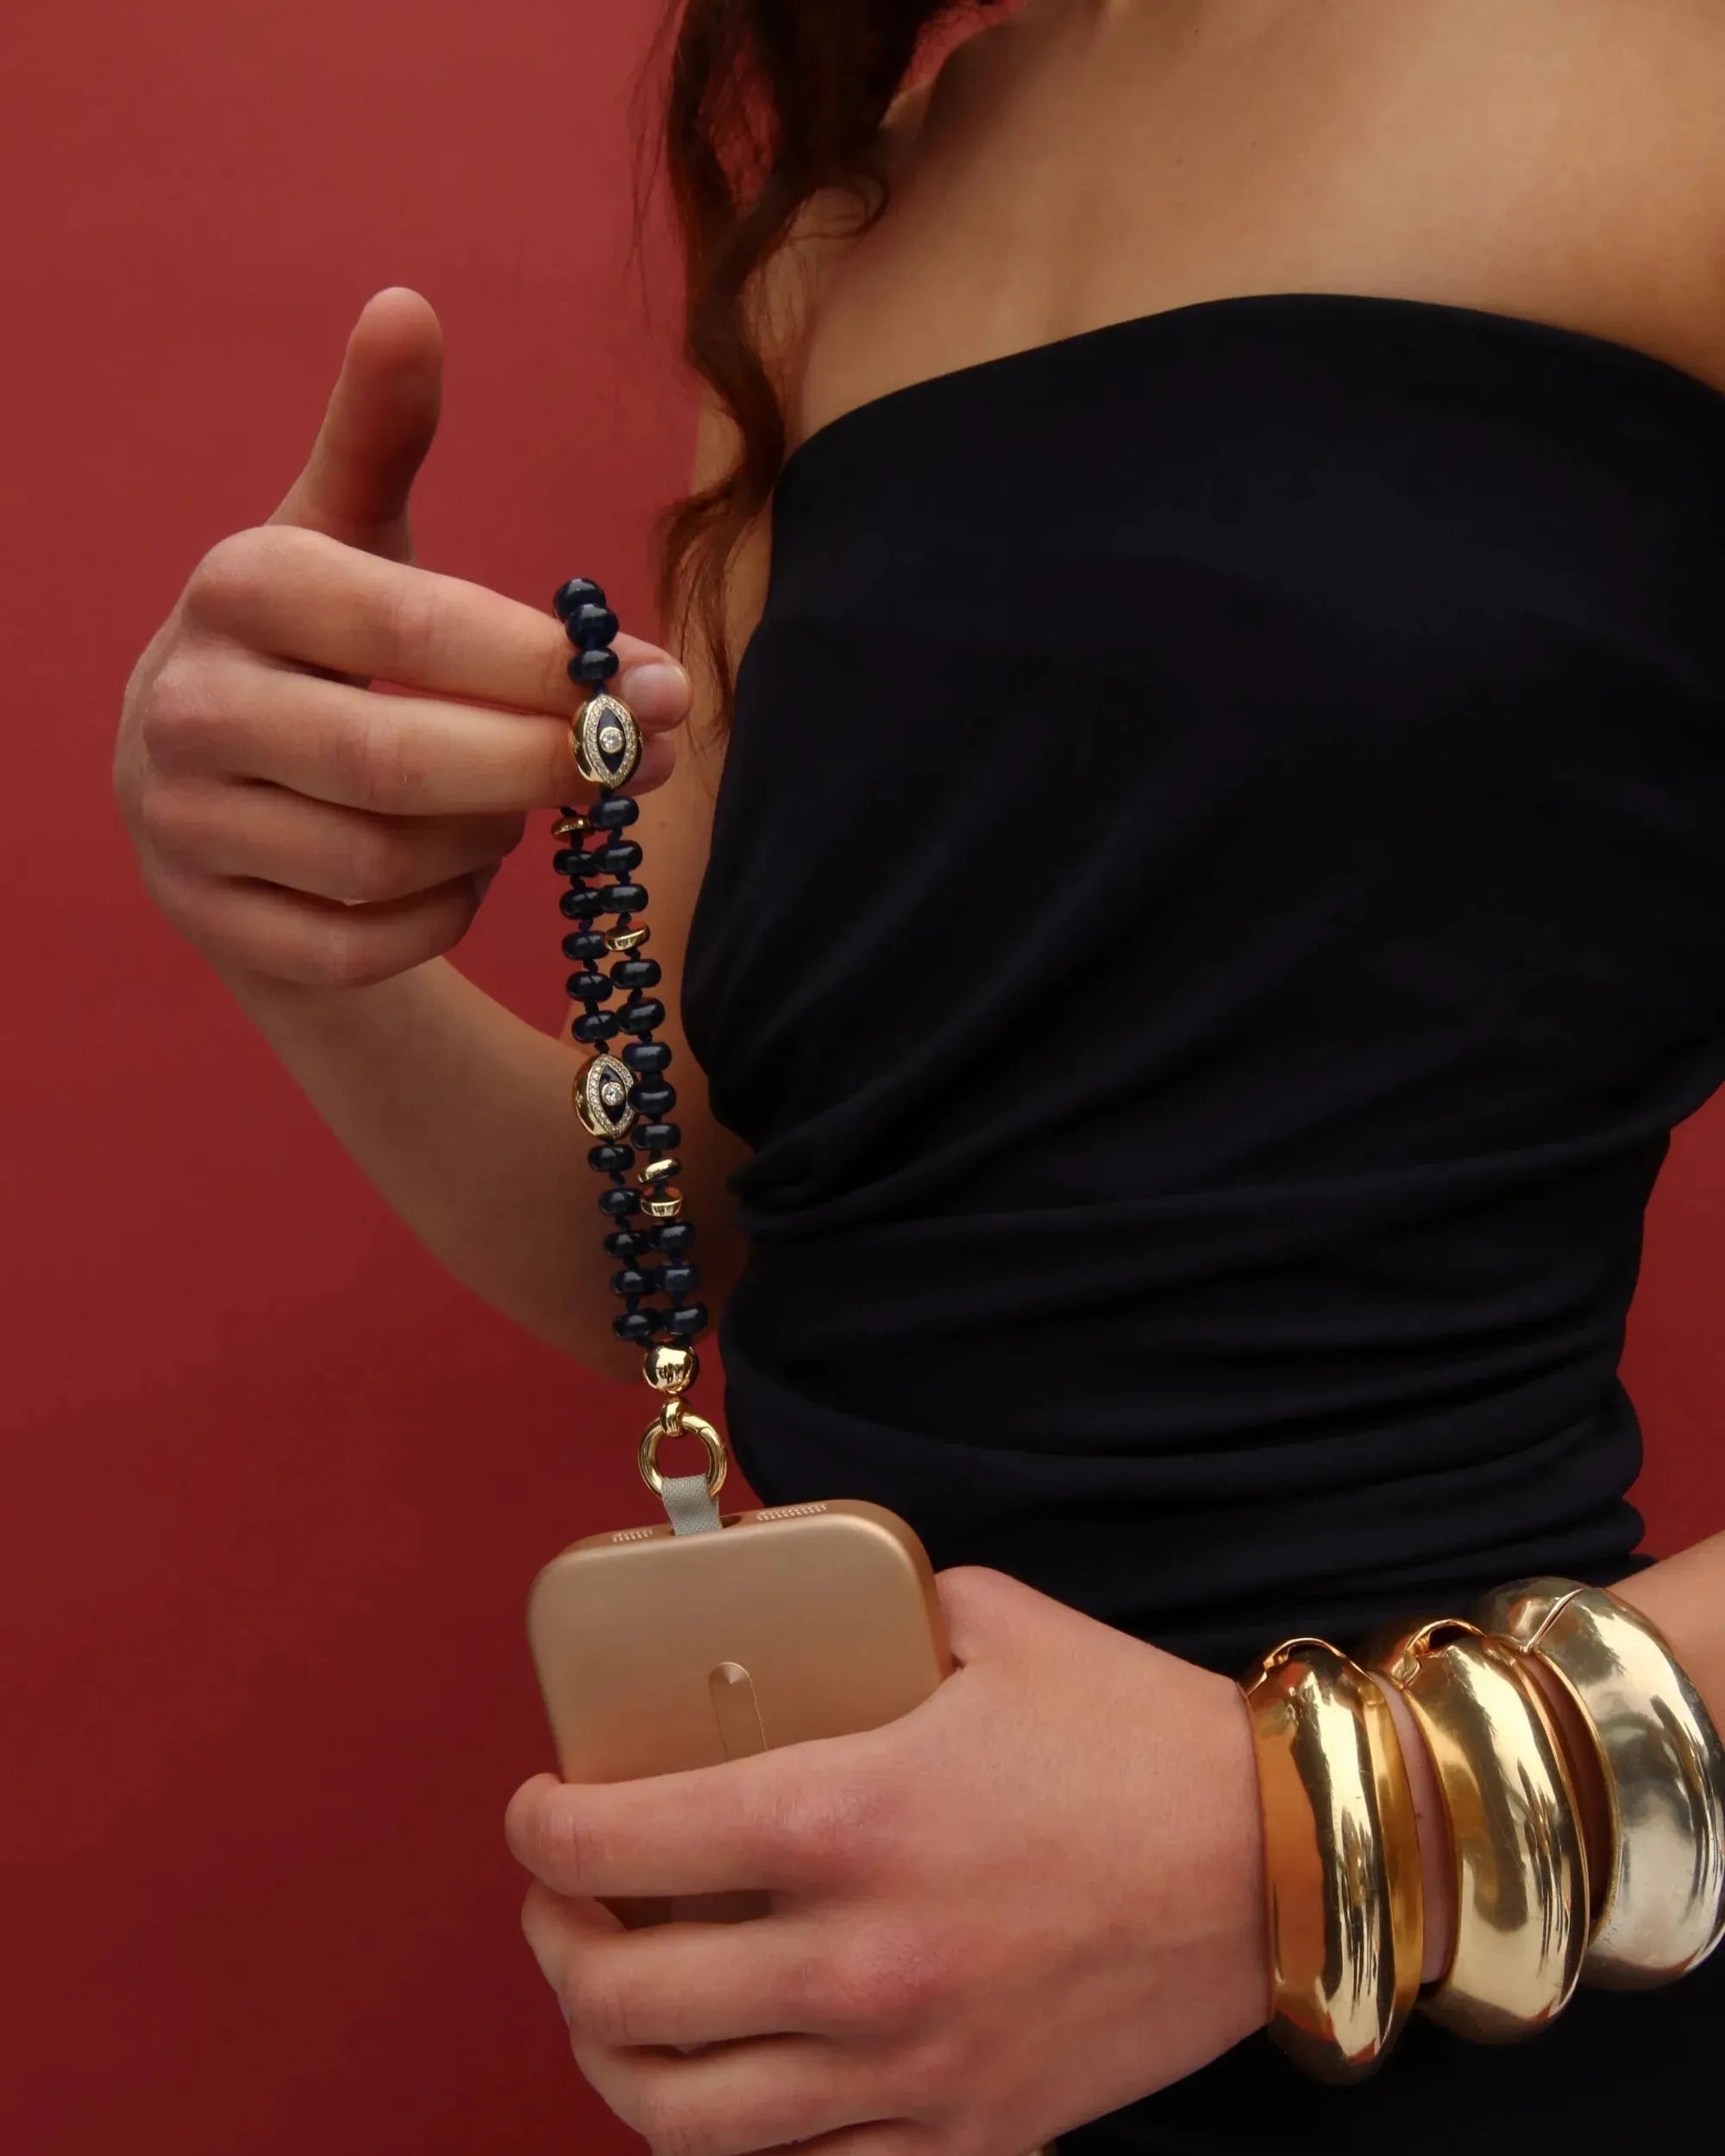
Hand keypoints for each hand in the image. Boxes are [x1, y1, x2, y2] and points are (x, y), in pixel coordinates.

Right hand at [114, 285, 691, 993]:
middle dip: (547, 767)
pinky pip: (364, 944)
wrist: (211, 783)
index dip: (547, 668)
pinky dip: (444, 915)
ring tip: (537, 804)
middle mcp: (192, 703)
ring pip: (388, 861)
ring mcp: (188, 821)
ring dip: (496, 840)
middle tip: (644, 761)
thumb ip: (383, 436)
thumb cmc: (317, 648)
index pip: (412, 626)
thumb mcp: (343, 536)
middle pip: (401, 762)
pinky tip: (468, 873)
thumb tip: (408, 305)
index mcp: (241, 584)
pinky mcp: (211, 921)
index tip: (658, 685)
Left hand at [506, 1566, 1269, 2154]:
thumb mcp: (990, 1622)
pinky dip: (728, 2139)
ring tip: (609, 2003)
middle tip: (560, 1898)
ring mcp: (909, 2070)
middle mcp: (861, 1961)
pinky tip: (723, 2081)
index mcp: (851, 1818)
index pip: (627, 1840)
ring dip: (609, 2061)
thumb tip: (793, 1597)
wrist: (1277, 1867)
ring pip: (683, 2119)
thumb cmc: (1134, 1736)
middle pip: (624, 1998)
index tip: (537, 1806)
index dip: (544, 1825)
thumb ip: (872, 1608)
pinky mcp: (966, 2139)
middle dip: (554, 1943)